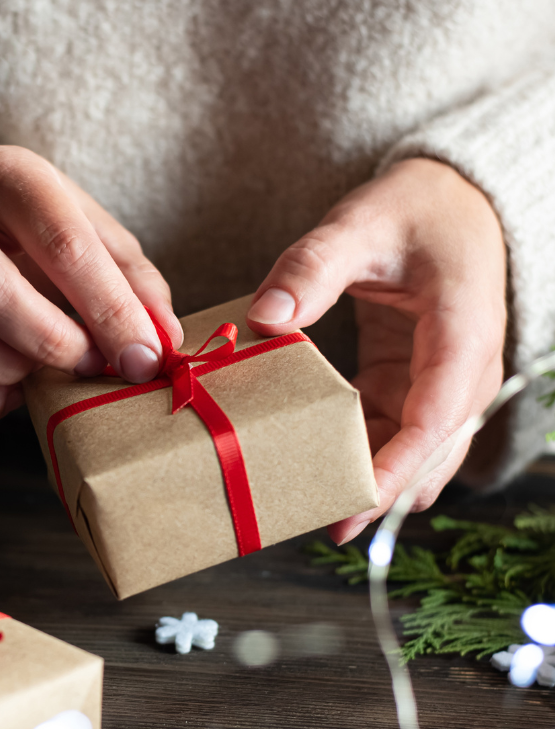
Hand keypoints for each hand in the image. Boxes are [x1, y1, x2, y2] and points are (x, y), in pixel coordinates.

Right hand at [0, 145, 182, 431]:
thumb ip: (135, 284)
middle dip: (50, 341)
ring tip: (39, 373)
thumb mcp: (98, 237)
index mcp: (7, 174)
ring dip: (2, 369)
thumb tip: (160, 345)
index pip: (63, 245)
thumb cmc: (44, 234)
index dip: (109, 312)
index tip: (143, 359)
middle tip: (89, 365)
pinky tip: (4, 398)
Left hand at [245, 157, 506, 543]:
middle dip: (383, 493)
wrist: (450, 202)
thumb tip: (267, 315)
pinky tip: (322, 477)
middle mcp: (462, 370)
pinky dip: (363, 458)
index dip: (398, 466)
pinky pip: (394, 434)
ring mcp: (438, 382)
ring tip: (318, 515)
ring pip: (416, 453)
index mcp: (462, 333)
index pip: (437, 417)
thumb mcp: (361, 222)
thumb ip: (313, 264)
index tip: (355, 502)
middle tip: (325, 526)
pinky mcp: (411, 383)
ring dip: (374, 484)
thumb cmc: (413, 210)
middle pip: (431, 451)